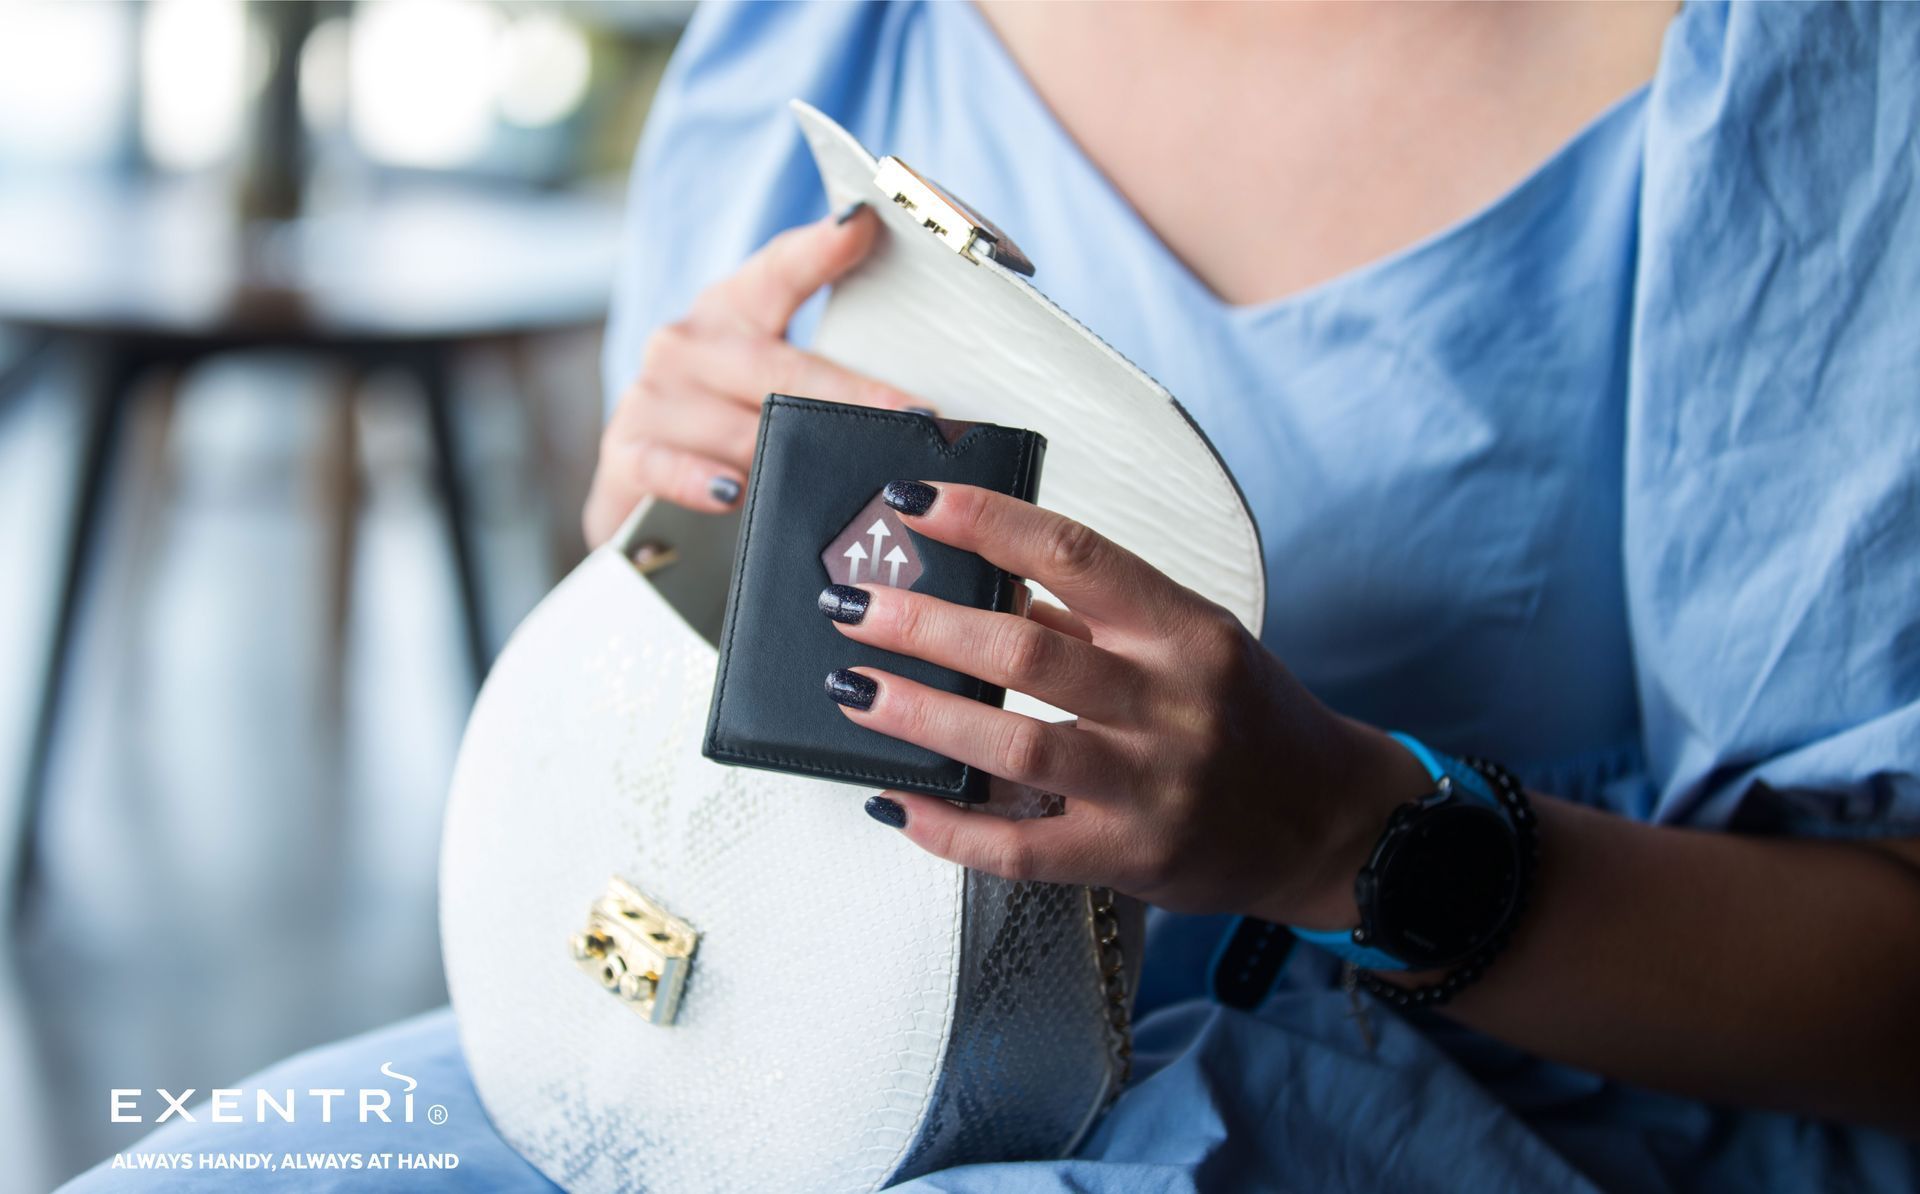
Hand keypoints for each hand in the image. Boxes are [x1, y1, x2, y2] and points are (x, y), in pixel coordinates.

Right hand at [583, 205, 925, 544]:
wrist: (644, 486)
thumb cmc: (729, 430)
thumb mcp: (773, 388)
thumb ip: (828, 373)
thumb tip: (920, 395)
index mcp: (729, 310)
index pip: (778, 270)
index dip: (820, 248)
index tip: (864, 224)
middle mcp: (687, 343)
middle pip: (779, 368)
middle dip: (854, 395)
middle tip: (915, 415)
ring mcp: (653, 396)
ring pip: (741, 427)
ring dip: (795, 455)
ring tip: (856, 477)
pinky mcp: (626, 452)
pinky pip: (669, 466)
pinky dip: (703, 480)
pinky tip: (731, 493)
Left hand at [823, 482, 1432, 928]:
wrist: (1331, 823)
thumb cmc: (1249, 717)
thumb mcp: (1191, 643)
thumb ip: (1092, 619)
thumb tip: (980, 585)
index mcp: (1185, 630)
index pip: (1075, 552)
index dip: (985, 520)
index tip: (911, 499)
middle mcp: (1171, 703)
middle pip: (1027, 654)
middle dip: (923, 625)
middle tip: (850, 606)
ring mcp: (1151, 788)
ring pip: (1015, 750)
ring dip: (921, 718)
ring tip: (853, 691)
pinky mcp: (1130, 860)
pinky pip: (1020, 849)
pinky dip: (947, 828)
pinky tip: (892, 801)